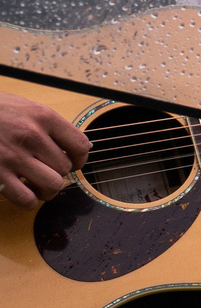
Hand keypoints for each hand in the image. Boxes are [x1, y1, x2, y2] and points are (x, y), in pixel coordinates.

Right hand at [0, 91, 88, 208]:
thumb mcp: (24, 107)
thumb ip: (49, 125)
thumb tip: (79, 147)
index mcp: (42, 116)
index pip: (81, 145)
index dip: (80, 159)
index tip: (72, 162)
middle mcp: (30, 135)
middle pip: (66, 168)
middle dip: (59, 174)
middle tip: (45, 171)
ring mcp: (13, 155)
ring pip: (53, 185)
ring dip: (48, 190)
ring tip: (37, 185)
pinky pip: (27, 199)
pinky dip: (30, 201)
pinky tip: (23, 193)